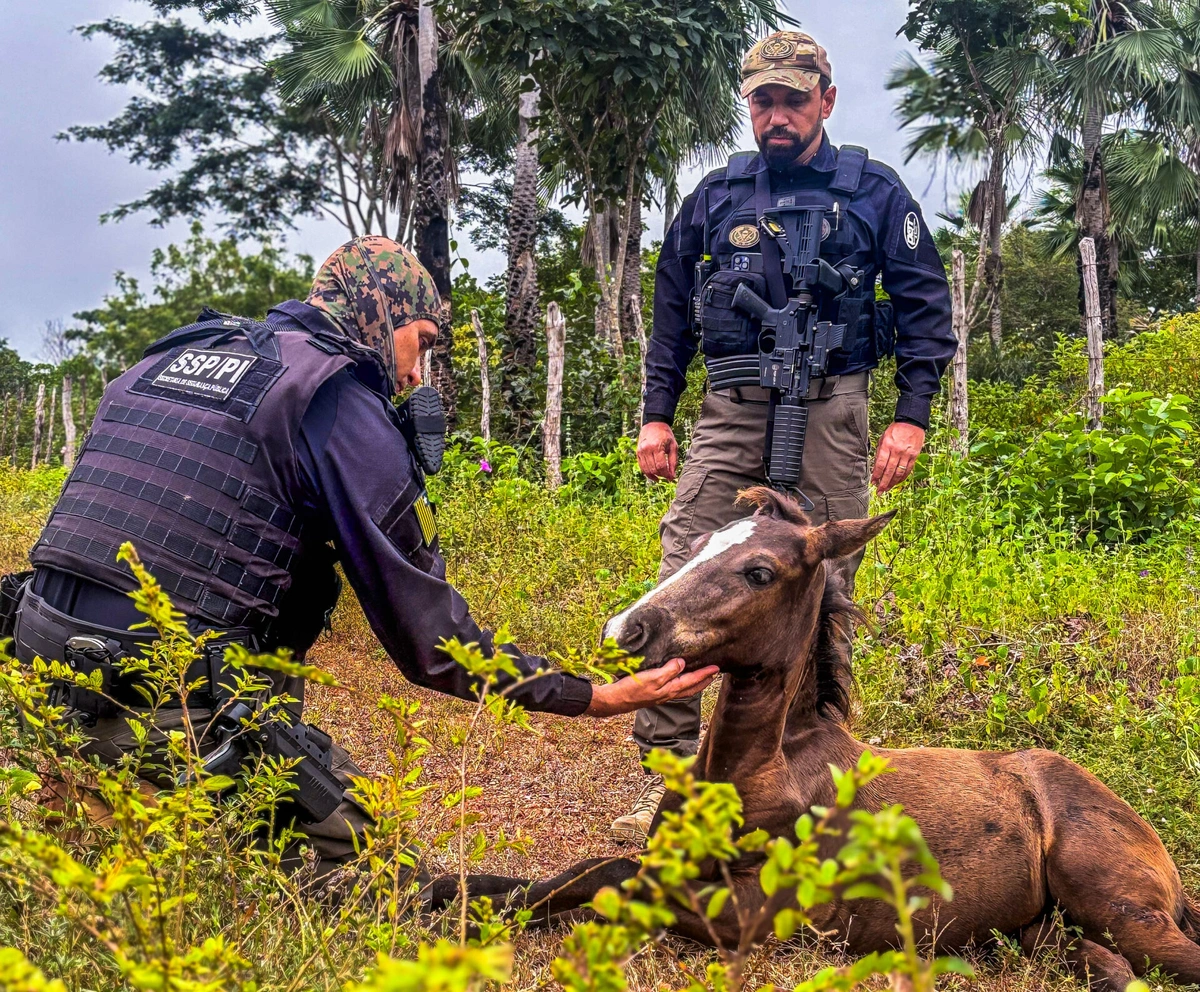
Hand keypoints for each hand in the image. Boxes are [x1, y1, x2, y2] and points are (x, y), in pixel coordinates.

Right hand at [585, 658, 718, 717]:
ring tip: (701, 677)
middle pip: (691, 688)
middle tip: (714, 674)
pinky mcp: (653, 694)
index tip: (717, 668)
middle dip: (704, 681)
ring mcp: (660, 695)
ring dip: (694, 683)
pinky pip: (674, 688)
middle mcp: (668, 694)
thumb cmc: (632, 688)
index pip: (692, 680)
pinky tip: (678, 680)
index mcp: (670, 689)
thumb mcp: (652, 677)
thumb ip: (669, 670)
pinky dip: (682, 683)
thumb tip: (683, 664)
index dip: (705, 674)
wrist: (615, 700)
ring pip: (683, 689)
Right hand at [637, 422, 678, 481]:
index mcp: (657, 446)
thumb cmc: (666, 435)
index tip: (671, 478)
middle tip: (667, 476)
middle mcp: (647, 449)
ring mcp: (641, 451)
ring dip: (654, 475)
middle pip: (654, 468)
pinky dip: (647, 472)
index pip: (661, 466)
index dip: (666, 474)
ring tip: (661, 477)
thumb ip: (674, 461)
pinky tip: (653, 475)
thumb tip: (672, 475)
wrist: (654, 424)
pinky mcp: (638, 452)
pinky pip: (642, 466)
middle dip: (661, 475)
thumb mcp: (673, 446)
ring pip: (646, 469)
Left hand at [870, 421, 925, 492]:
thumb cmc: (895, 430)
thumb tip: (876, 466)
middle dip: (883, 483)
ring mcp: (907, 454)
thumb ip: (880, 452)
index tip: (873, 482)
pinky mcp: (914, 456)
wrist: (912, 422)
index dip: (876, 475)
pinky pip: (908, 470)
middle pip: (889, 471)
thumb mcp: (883, 438)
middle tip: (879, 492)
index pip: (880, 464)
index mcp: (887, 446)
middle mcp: (897, 451)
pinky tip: (897, 483)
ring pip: (899, 473)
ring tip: (886, 489)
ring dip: (892, 483)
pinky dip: (902, 478)